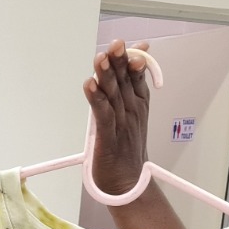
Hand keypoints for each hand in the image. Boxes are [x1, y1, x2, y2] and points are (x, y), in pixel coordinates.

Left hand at [84, 39, 152, 196]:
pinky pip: (102, 115)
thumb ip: (126, 94)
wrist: (130, 184)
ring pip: (113, 95)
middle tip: (116, 44)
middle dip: (119, 61)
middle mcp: (131, 111)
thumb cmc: (127, 151)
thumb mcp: (131, 118)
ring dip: (106, 75)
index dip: (133, 58)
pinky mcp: (107, 138)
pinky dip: (96, 99)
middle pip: (124, 81)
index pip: (136, 75)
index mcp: (138, 105)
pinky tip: (90, 85)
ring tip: (101, 58)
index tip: (130, 45)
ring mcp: (121, 124)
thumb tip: (125, 71)